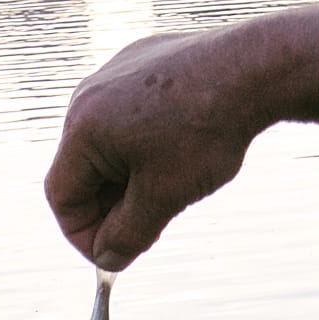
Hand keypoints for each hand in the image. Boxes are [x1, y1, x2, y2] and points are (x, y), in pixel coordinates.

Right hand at [44, 7, 318, 269]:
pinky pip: (128, 116)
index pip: (63, 197)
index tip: (112, 254)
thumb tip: (107, 258)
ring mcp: (115, 73)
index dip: (83, 236)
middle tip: (144, 230)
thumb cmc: (206, 131)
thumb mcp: (163, 198)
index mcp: (82, 128)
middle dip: (108, 208)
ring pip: (107, 145)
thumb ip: (126, 236)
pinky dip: (144, 146)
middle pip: (82, 170)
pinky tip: (178, 154)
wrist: (255, 69)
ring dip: (127, 179)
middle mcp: (89, 94)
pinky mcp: (142, 61)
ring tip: (167, 192)